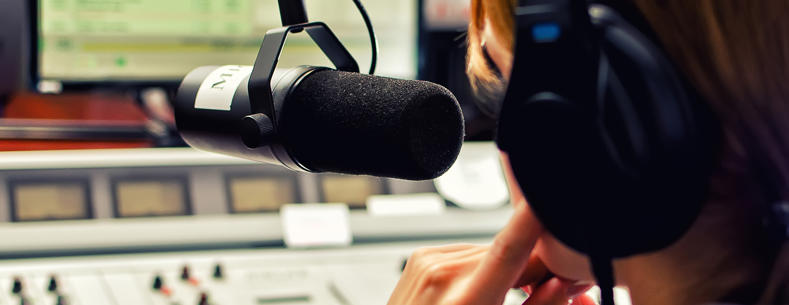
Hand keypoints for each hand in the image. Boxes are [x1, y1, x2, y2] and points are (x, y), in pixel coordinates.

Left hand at [387, 205, 594, 304]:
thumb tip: (563, 283)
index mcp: (466, 303)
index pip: (508, 251)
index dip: (530, 222)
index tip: (545, 203)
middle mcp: (443, 276)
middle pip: (509, 255)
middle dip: (534, 269)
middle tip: (549, 290)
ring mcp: (427, 263)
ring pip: (490, 252)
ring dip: (506, 269)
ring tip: (501, 298)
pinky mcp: (420, 256)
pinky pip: (467, 253)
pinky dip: (479, 267)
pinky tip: (474, 291)